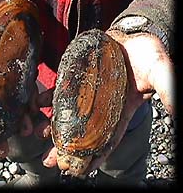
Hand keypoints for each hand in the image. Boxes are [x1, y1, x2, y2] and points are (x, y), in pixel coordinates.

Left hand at [41, 30, 174, 173]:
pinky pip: (60, 92)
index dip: (92, 157)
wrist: (133, 37)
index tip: (78, 170)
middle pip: (81, 132)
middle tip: (51, 161)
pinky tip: (38, 105)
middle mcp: (100, 107)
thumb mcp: (160, 72)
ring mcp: (86, 93)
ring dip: (53, 126)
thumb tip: (176, 111)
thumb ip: (167, 90)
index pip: (105, 140)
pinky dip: (49, 100)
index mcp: (119, 112)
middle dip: (66, 147)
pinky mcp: (76, 79)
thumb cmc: (147, 56)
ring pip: (67, 114)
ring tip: (39, 135)